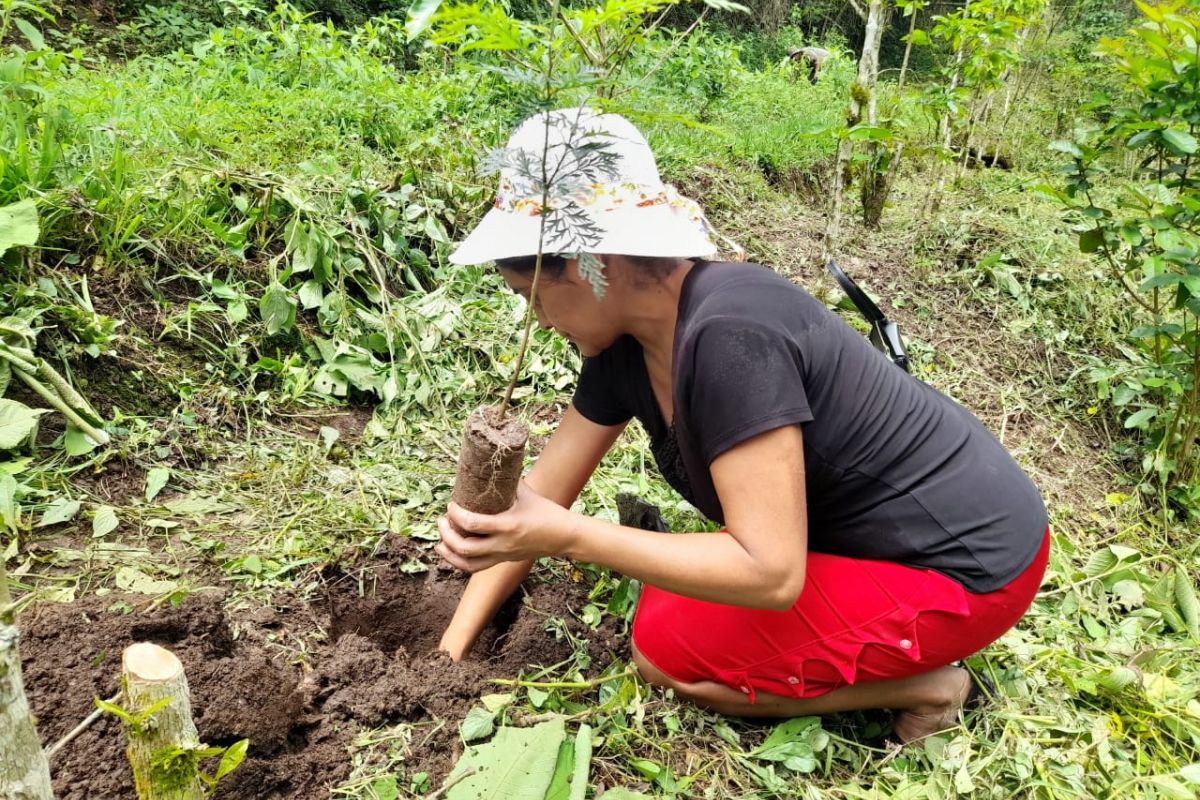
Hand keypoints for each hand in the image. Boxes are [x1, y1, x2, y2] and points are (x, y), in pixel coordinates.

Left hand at [436, 481, 577, 572]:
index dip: (456, 515)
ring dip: (449, 554)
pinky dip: (460, 562)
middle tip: (442, 520)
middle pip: (465, 548)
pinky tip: (452, 552)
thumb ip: (507, 482)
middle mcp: (503, 544)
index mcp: (508, 525)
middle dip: (447, 534)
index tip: (451, 505)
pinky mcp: (503, 560)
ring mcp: (503, 555)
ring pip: (468, 564)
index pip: (473, 524)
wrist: (564, 536)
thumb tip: (491, 467)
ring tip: (440, 542)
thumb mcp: (527, 493)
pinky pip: (476, 568)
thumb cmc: (547, 512)